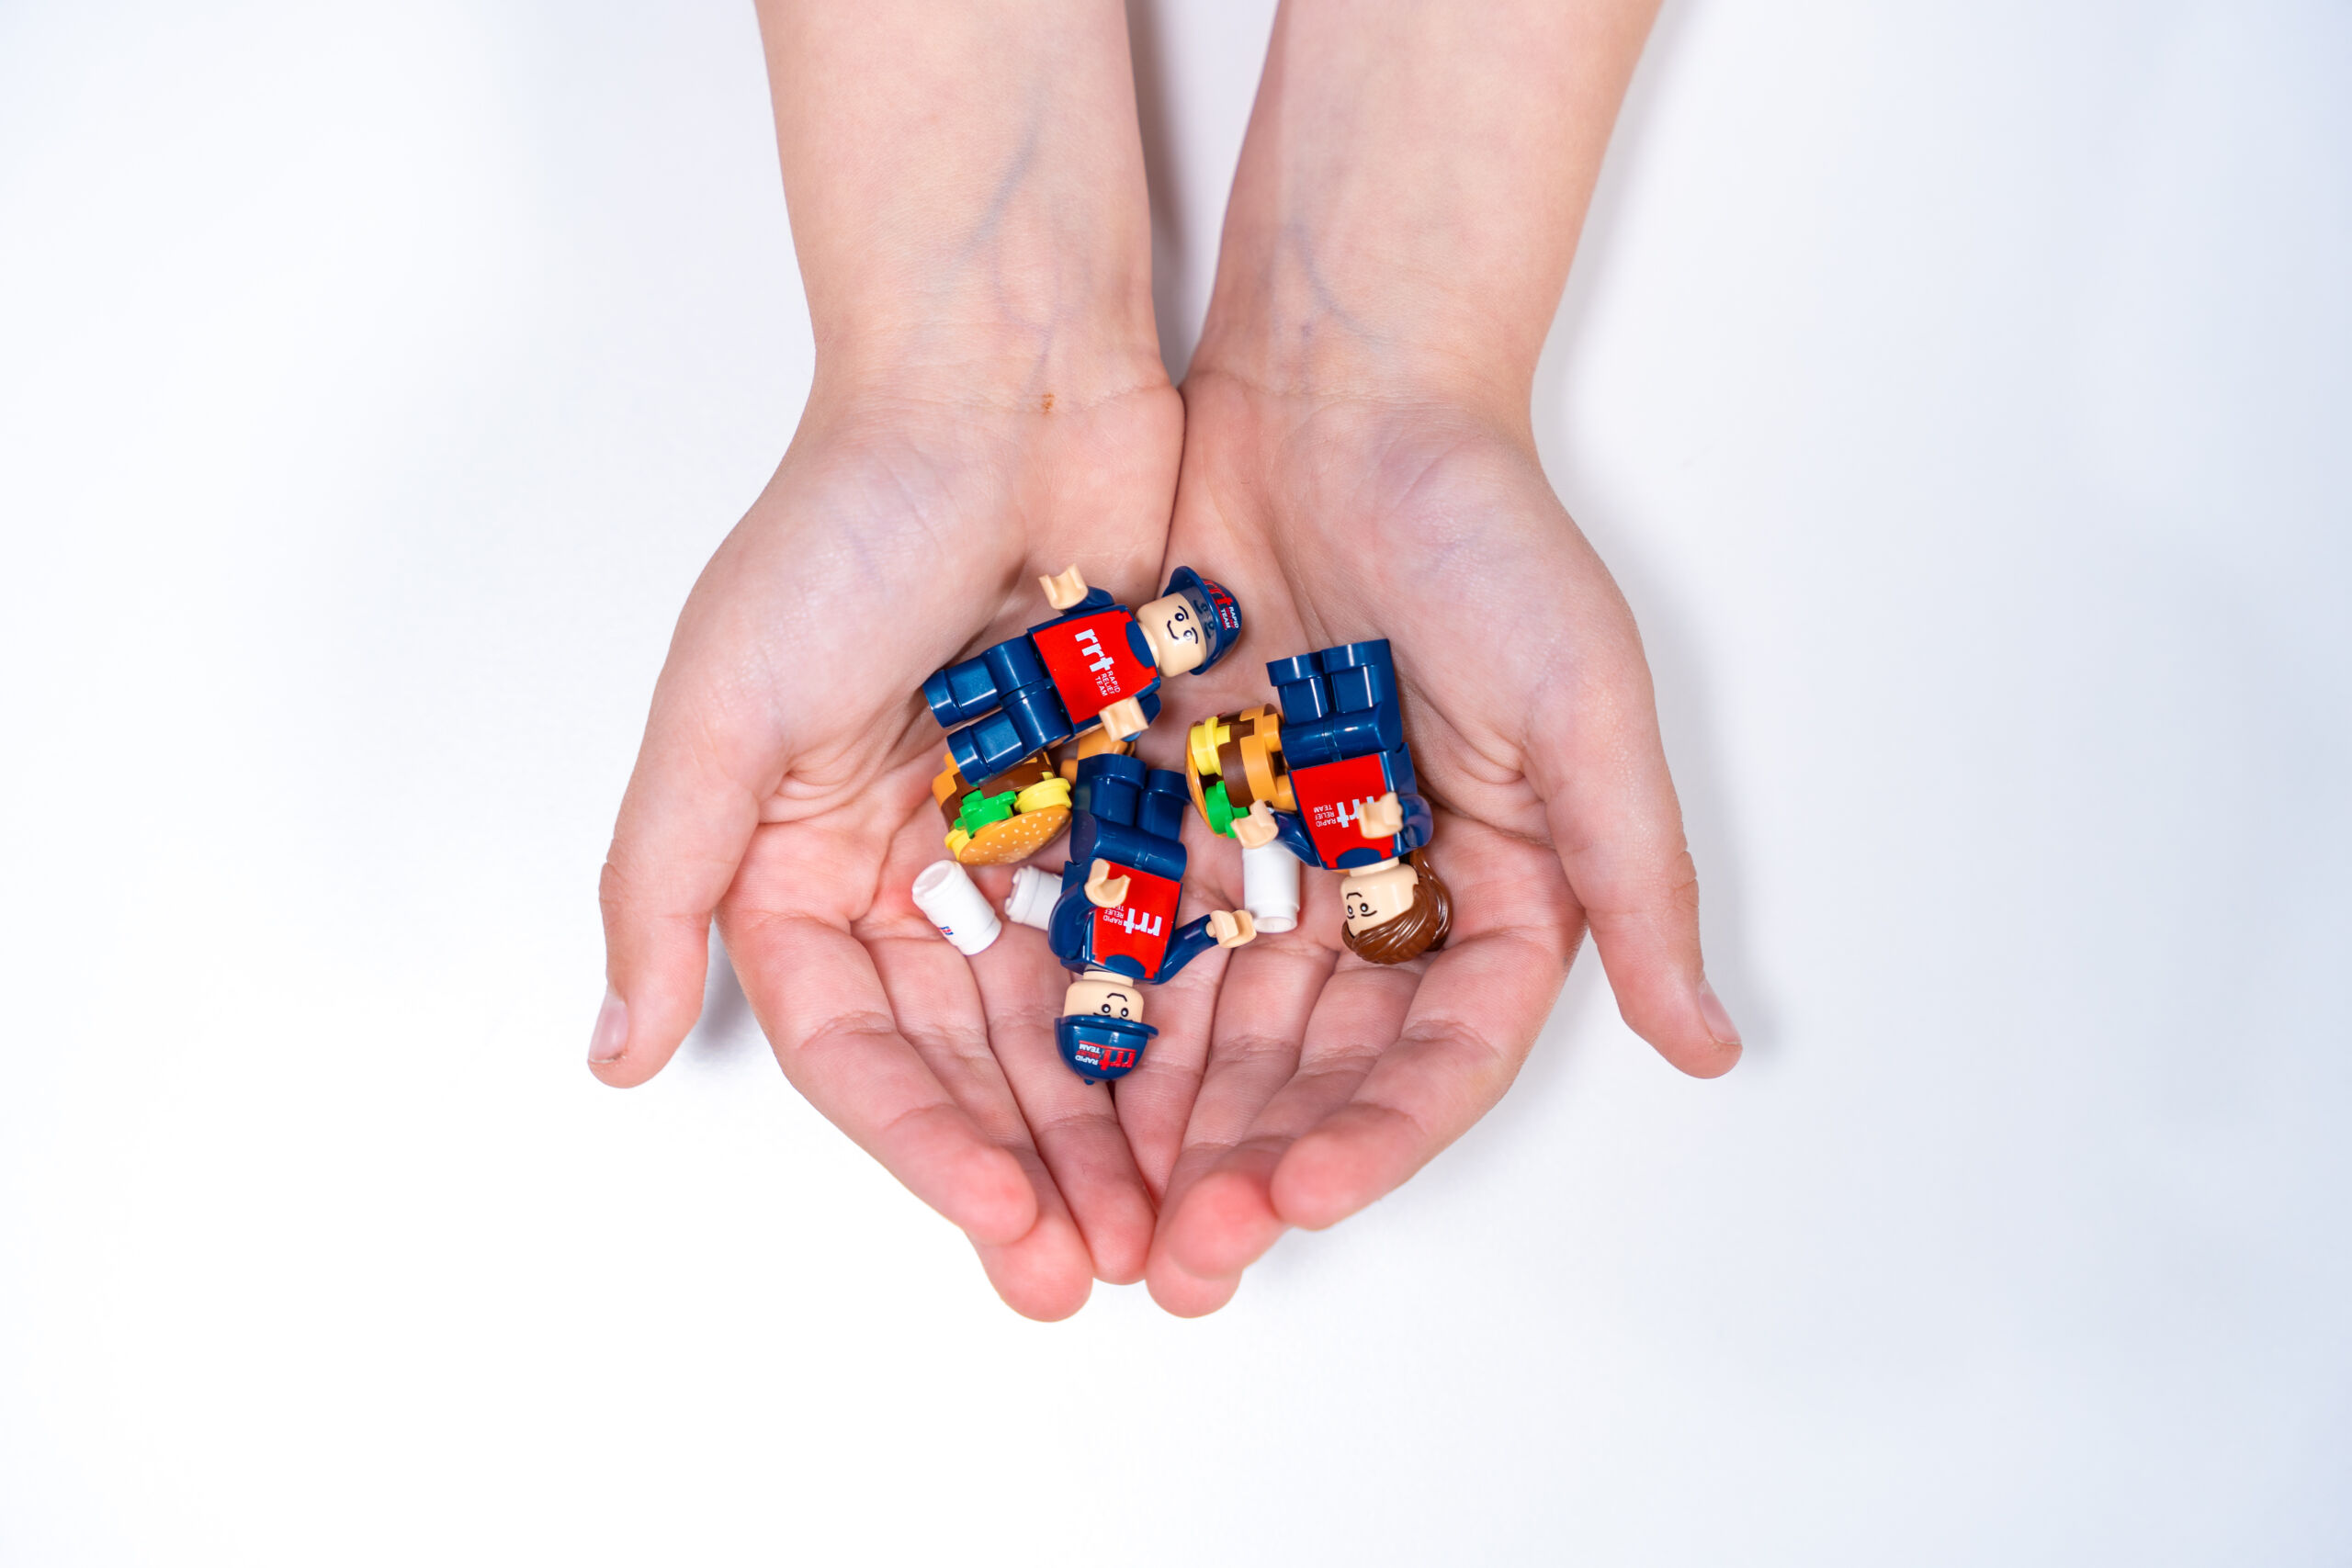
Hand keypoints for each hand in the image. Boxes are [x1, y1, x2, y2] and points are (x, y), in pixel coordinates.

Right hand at [593, 0, 1180, 1318]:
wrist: (1010, 372)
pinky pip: (1164, 923)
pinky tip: (1242, 1098)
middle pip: (975, 1057)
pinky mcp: (1134, 785)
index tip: (1005, 1225)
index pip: (856, 1049)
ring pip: (1079, 1013)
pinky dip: (1195, 1011)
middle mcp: (915, 861)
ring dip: (1122, 1122)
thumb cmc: (848, 522)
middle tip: (1106, 1270)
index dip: (923, 1149)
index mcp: (803, 858)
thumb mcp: (723, 706)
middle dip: (1036, 1167)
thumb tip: (605, 1053)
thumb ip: (666, 882)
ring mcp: (1030, 827)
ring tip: (1184, 1224)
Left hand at [1114, 0, 1732, 1316]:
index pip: (1439, 1053)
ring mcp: (1271, 853)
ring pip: (1213, 1020)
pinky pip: (1128, 926)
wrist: (1335, 386)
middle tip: (1178, 1258)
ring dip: (1163, 1119)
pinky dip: (1095, 1005)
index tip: (1296, 1200)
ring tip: (1100, 1209)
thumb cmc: (1479, 527)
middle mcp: (1382, 888)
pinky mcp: (1172, 805)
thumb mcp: (1579, 699)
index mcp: (1494, 885)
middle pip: (1317, 1063)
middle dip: (1251, 1162)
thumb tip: (1711, 1047)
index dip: (1376, 1138)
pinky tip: (1045, 1078)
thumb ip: (1632, 875)